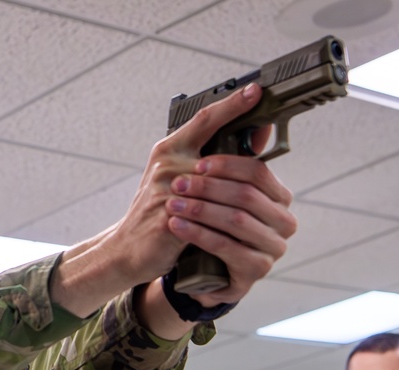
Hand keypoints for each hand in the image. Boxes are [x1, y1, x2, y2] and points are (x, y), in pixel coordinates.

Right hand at [51, 83, 294, 328]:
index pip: (204, 121)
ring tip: (260, 203)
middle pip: (220, 156)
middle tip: (273, 147)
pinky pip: (206, 217)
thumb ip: (210, 162)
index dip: (231, 105)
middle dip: (246, 158)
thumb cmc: (157, 213)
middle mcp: (167, 165)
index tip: (255, 92)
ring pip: (218, 188)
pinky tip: (241, 226)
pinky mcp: (167, 219)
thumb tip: (253, 140)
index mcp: (169, 150)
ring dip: (239, 196)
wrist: (125, 248)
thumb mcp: (180, 180)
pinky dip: (225, 222)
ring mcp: (166, 191)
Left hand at [163, 98, 295, 307]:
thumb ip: (231, 146)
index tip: (199, 161)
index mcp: (278, 197)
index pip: (258, 173)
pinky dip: (199, 235)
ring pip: (237, 221)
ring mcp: (273, 249)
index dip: (227, 165)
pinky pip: (227, 249)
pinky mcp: (255, 272)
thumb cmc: (205, 221)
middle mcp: (283, 222)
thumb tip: (249, 96)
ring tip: (173, 203)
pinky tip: (177, 227)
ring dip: (201, 209)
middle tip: (178, 182)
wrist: (194, 268)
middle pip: (248, 195)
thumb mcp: (214, 184)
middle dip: (210, 186)